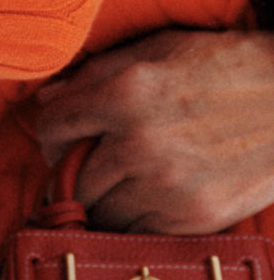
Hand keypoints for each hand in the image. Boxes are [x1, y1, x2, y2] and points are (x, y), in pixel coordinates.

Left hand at [36, 28, 273, 233]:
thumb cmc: (231, 68)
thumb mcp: (162, 49)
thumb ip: (96, 73)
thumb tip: (48, 97)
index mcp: (126, 93)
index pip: (51, 126)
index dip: (52, 131)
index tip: (65, 136)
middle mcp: (140, 142)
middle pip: (68, 177)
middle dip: (71, 170)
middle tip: (88, 164)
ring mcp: (167, 184)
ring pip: (98, 210)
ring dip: (102, 199)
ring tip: (120, 182)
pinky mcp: (193, 216)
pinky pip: (137, 230)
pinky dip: (136, 218)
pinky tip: (151, 196)